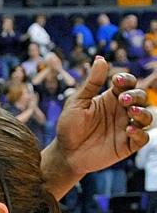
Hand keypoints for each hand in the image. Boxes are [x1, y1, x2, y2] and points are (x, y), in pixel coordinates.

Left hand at [55, 56, 151, 176]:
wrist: (64, 153)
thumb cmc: (69, 126)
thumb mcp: (77, 102)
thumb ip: (91, 83)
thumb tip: (100, 58)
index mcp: (111, 98)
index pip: (128, 84)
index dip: (127, 80)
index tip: (116, 80)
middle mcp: (122, 111)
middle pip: (141, 98)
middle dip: (135, 95)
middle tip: (122, 100)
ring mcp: (126, 127)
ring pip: (147, 116)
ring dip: (143, 112)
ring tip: (131, 112)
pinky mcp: (127, 145)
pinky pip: (143, 138)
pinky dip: (140, 133)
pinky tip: (129, 130)